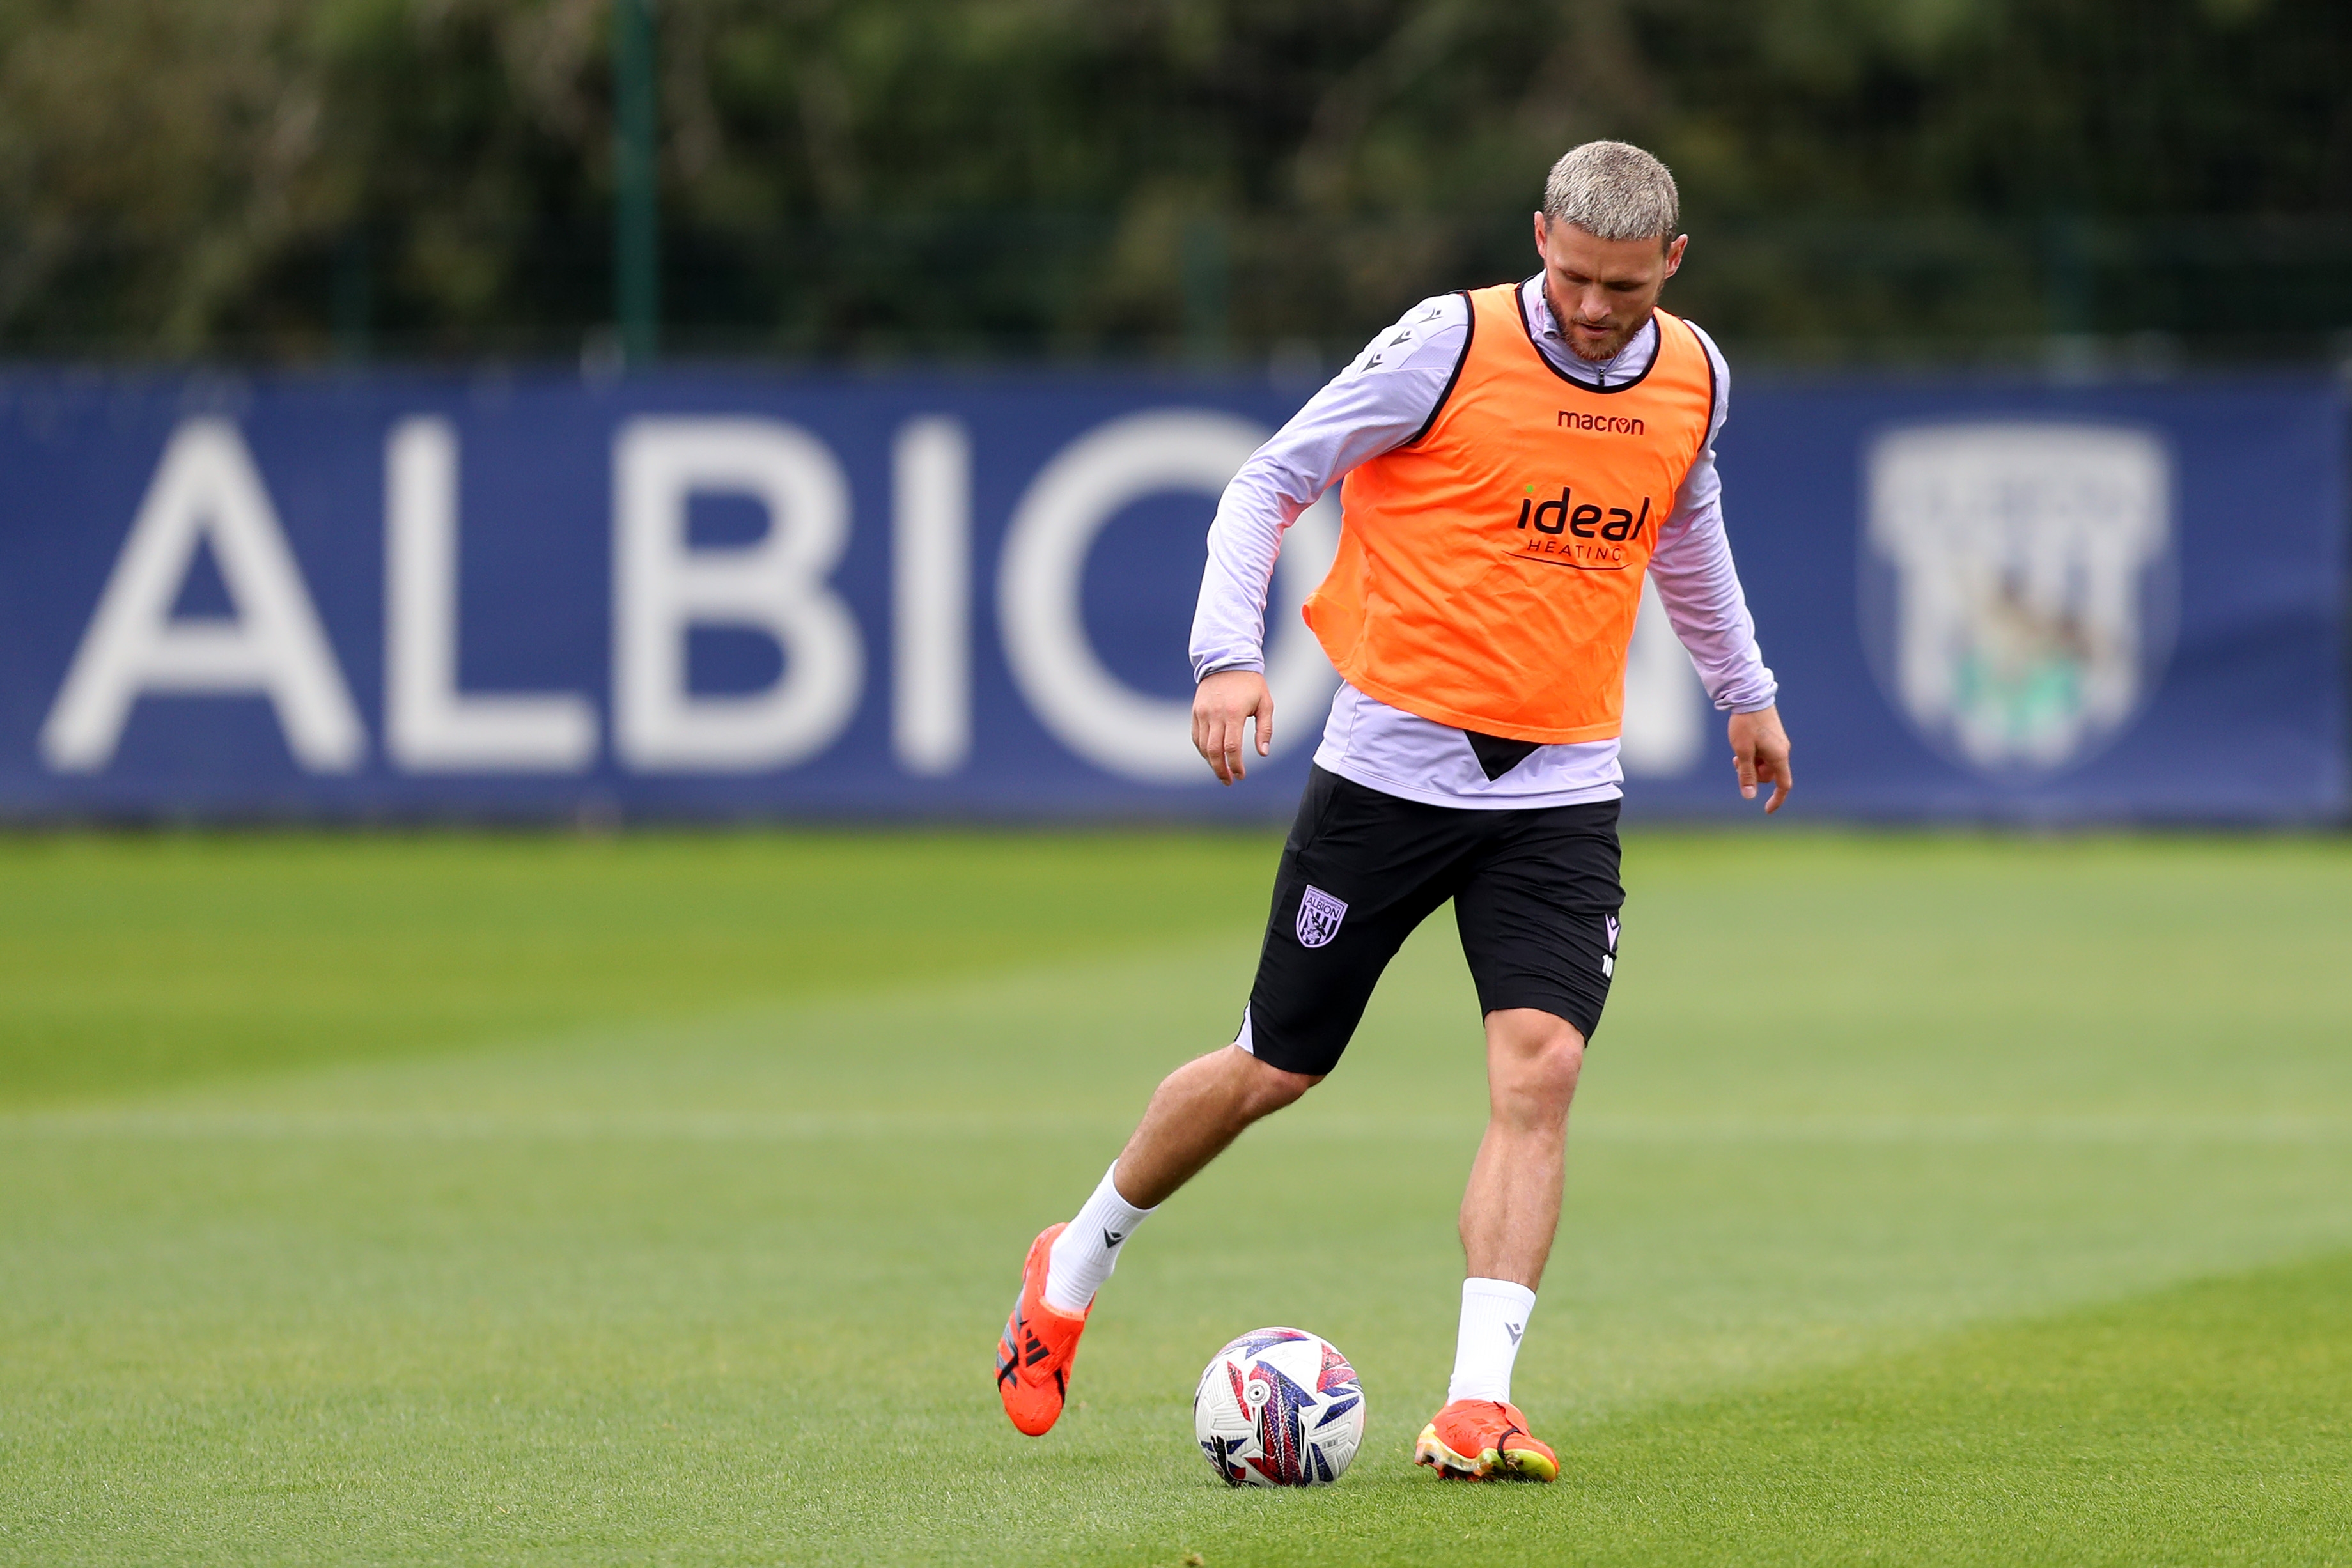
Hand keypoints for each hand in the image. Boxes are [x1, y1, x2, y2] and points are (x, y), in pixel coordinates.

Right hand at [1193, 669, 1273, 784]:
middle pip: (1214, 751)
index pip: (1232, 747)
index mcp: (1234, 713)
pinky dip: (1203, 750)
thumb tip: (1263, 753)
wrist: (1227, 661)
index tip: (1241, 776)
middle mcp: (1215, 714)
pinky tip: (1211, 757)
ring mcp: (1203, 713)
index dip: (1236, 765)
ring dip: (1211, 763)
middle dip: (1221, 770)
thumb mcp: (1265, 704)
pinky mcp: (1196, 711)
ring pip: (1203, 746)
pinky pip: (1196, 737)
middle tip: (1228, 781)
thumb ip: (1265, 729)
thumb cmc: (1251, 684)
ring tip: (1222, 772)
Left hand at [1727, 705, 1792, 813]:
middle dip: (1753, 774)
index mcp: (1779, 756)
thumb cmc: (1745, 724)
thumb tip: (1749, 796)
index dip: (1777, 800)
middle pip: (1769, 775)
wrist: (1750, 697)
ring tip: (1737, 753)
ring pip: (1764, 764)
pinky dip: (1753, 755)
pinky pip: (1763, 754)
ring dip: (1751, 764)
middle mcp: (1782, 751)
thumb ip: (1746, 774)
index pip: (1783, 785)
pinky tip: (1741, 745)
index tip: (1767, 810)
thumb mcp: (1742, 751)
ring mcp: (1778, 743)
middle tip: (1736, 762)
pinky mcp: (1773, 737)